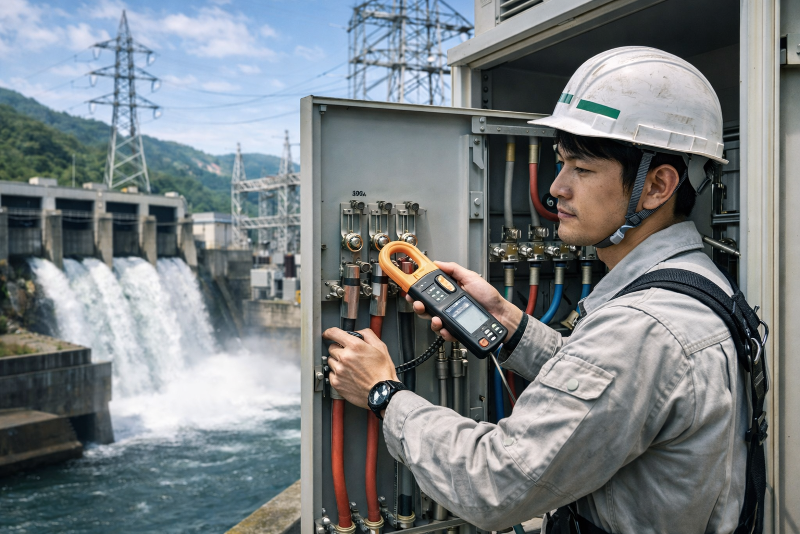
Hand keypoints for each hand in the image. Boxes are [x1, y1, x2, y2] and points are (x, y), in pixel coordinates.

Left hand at [323, 327, 398, 408]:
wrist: (382, 393)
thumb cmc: (383, 372)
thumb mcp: (381, 347)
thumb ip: (367, 335)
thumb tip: (358, 333)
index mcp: (355, 346)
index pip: (334, 333)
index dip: (329, 332)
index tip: (328, 334)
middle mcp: (345, 357)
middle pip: (331, 348)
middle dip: (339, 349)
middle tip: (349, 355)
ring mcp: (339, 371)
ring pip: (330, 361)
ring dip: (337, 361)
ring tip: (350, 367)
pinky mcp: (337, 383)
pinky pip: (330, 374)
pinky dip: (336, 374)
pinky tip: (347, 375)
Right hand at [407, 261, 522, 342]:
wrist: (500, 315)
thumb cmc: (489, 297)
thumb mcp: (471, 277)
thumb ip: (454, 269)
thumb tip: (438, 263)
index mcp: (450, 292)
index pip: (429, 291)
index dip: (418, 291)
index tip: (411, 289)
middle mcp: (448, 305)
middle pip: (426, 307)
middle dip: (418, 306)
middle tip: (418, 305)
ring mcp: (451, 319)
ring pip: (432, 321)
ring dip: (431, 320)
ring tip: (436, 319)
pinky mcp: (455, 330)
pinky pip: (444, 333)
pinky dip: (443, 332)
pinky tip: (446, 328)